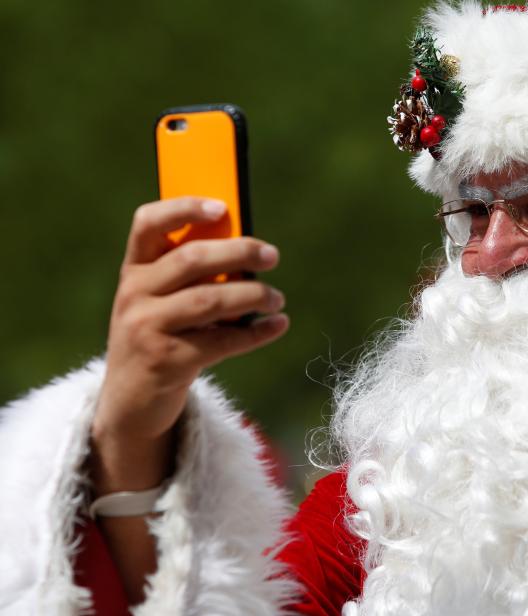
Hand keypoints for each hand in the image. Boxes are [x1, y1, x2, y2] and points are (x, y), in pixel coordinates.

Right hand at [90, 196, 287, 492]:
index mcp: (134, 270)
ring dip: (254, 295)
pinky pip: (223, 341)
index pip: (148, 223)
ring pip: (211, 300)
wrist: (130, 401)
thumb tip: (248, 253)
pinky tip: (277, 325)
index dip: (184, 207)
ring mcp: (147, 328)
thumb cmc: (156, 338)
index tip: (222, 207)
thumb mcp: (157, 302)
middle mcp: (134, 294)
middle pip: (192, 258)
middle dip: (240, 252)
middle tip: (272, 255)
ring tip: (277, 298)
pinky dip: (257, 333)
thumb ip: (188, 276)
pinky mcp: (168, 361)